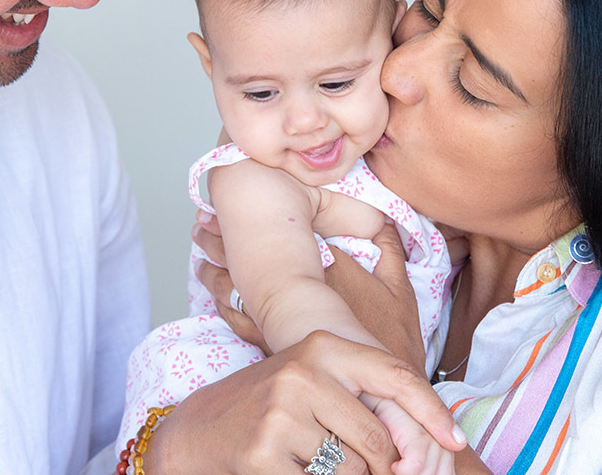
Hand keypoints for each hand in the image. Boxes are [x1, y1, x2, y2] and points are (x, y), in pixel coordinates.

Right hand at [148, 331, 466, 474]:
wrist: (196, 430)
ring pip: (354, 470)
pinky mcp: (264, 454)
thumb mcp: (313, 382)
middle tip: (355, 465)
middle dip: (381, 468)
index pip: (395, 377)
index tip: (456, 442)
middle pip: (379, 439)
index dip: (432, 413)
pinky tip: (291, 471)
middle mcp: (303, 372)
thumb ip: (360, 396)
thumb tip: (420, 440)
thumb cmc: (268, 407)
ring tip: (311, 462)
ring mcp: (282, 413)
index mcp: (322, 347)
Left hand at [194, 213, 426, 367]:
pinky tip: (210, 283)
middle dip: (225, 234)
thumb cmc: (391, 344)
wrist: (378, 400)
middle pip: (249, 254)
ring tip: (200, 238)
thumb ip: (391, 253)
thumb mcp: (401, 294)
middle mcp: (297, 290)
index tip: (237, 201)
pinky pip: (234, 314)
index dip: (255, 215)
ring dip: (216, 261)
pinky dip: (219, 294)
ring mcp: (279, 318)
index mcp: (328, 270)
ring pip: (235, 283)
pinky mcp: (269, 343)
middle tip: (204, 217)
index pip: (284, 232)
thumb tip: (384, 222)